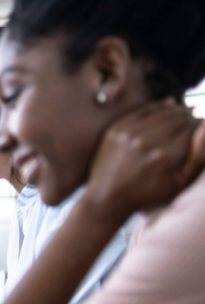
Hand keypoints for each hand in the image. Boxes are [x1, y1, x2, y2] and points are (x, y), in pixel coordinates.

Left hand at [85, 100, 204, 223]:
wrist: (107, 197)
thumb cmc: (149, 192)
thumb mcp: (180, 182)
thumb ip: (199, 155)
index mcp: (167, 156)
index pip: (193, 128)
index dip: (199, 127)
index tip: (200, 130)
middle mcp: (148, 142)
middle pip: (179, 117)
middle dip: (189, 118)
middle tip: (192, 122)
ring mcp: (130, 134)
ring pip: (163, 111)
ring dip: (177, 111)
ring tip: (183, 115)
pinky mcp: (116, 129)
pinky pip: (144, 110)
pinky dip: (159, 107)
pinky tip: (168, 106)